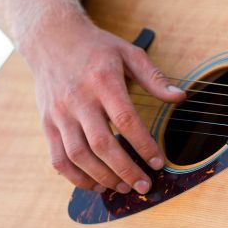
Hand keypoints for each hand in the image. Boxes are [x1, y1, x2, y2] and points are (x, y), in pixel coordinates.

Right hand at [23, 14, 184, 193]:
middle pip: (101, 143)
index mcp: (103, 81)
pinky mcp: (47, 124)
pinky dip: (75, 177)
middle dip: (125, 169)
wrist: (52, 39)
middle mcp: (78, 99)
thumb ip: (155, 78)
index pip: (124, 119)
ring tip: (123, 188)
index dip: (142, 144)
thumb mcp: (130, 53)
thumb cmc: (97, 48)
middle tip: (144, 185)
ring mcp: (59, 114)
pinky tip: (95, 184)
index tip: (158, 162)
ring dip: (102, 177)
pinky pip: (58, 158)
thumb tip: (180, 98)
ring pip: (78, 155)